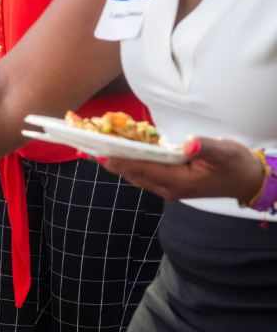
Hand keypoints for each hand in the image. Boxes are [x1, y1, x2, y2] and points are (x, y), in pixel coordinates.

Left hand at [101, 136, 265, 203]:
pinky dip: (128, 163)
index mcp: (178, 182)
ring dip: (116, 162)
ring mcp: (167, 188)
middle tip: (87, 146)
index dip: (119, 158)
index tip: (99, 149)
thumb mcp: (225, 152)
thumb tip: (190, 143)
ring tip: (95, 148)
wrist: (246, 181)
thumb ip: (207, 147)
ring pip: (134, 175)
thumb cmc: (235, 165)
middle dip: (110, 159)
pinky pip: (142, 174)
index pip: (142, 168)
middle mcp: (168, 188)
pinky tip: (118, 153)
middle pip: (132, 173)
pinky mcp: (169, 184)